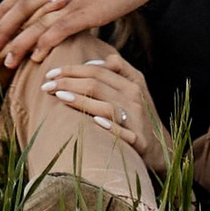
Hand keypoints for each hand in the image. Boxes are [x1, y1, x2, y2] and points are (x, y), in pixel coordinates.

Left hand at [0, 0, 162, 66]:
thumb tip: (77, 3)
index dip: (7, 7)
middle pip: (24, 6)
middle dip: (4, 28)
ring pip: (38, 21)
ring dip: (20, 42)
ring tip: (5, 61)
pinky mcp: (90, 10)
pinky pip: (61, 28)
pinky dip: (46, 43)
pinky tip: (36, 58)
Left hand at [34, 46, 163, 165]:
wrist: (163, 149)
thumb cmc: (140, 115)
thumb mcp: (135, 88)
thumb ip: (118, 70)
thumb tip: (93, 62)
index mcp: (133, 80)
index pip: (98, 69)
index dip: (72, 69)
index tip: (50, 72)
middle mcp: (135, 97)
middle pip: (97, 84)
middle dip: (69, 81)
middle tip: (46, 84)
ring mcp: (138, 119)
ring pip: (106, 104)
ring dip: (80, 100)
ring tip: (59, 96)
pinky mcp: (140, 142)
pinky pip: (122, 132)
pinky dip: (109, 126)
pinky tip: (93, 121)